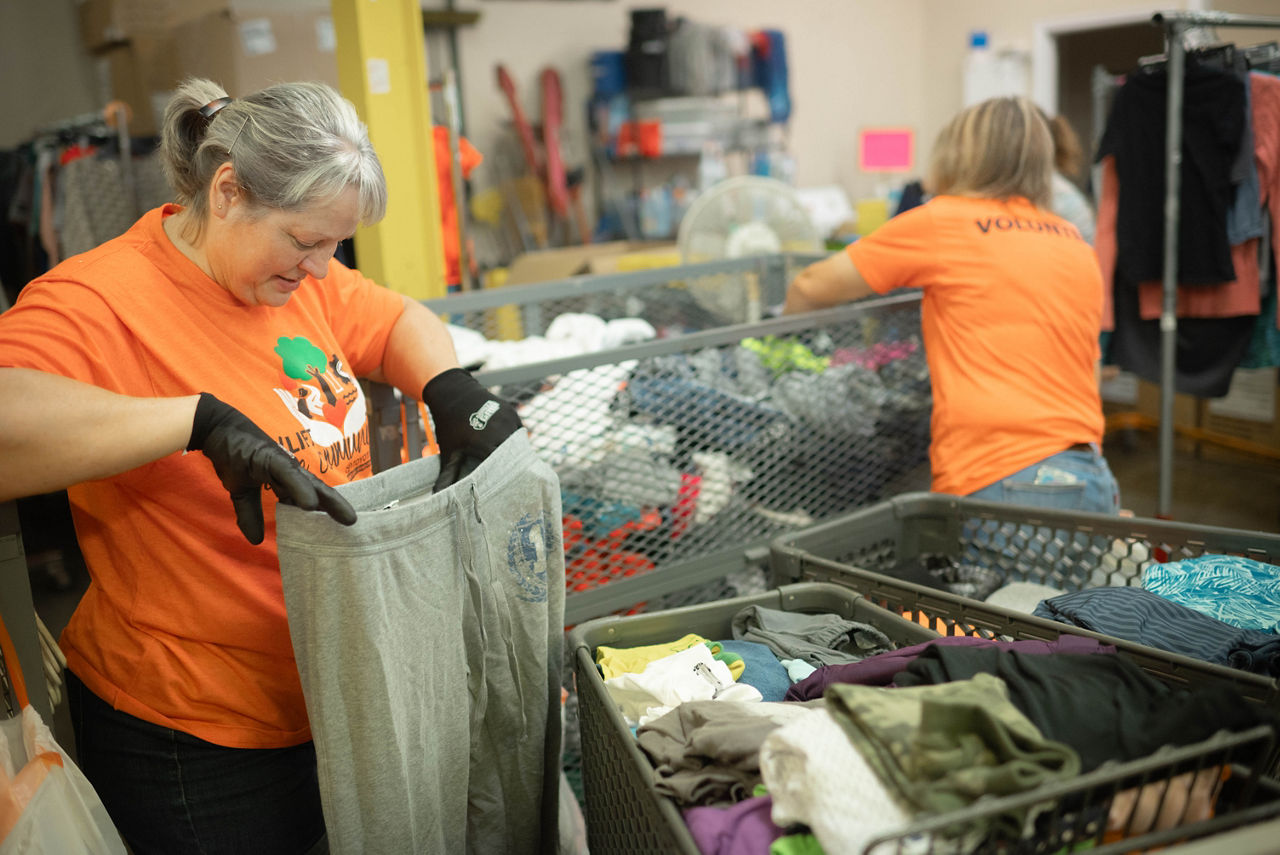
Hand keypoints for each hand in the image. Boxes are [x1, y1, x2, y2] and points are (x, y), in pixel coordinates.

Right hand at [187, 393, 357, 543]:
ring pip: (310, 483)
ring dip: (328, 500)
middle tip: (355, 523)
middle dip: (337, 506)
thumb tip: (256, 540)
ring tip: (345, 517)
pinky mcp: (270, 457)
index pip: (311, 496)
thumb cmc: (232, 455)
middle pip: (319, 490)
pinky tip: (311, 504)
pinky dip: (300, 489)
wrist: (214, 428)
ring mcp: (281, 462)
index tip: (342, 527)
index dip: (327, 511)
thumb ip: (251, 513)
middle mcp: (289, 470)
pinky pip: (288, 475)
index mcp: (285, 478)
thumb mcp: (241, 492)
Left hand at [421, 368, 523, 491]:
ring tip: (512, 467)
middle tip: (509, 481)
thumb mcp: (448, 450)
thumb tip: (436, 497)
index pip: (501, 467)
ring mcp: (508, 419)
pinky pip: (519, 433)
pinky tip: (510, 450)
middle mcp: (500, 430)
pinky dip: (515, 441)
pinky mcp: (512, 413)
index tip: (501, 489)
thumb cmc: (449, 425)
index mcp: (484, 442)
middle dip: (510, 468)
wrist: (454, 392)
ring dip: (514, 454)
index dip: (502, 478)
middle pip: (513, 457)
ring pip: (519, 444)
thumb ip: (446, 475)